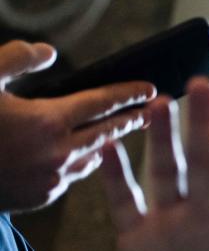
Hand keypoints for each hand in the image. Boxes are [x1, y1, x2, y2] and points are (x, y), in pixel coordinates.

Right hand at [0, 40, 154, 212]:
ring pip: (91, 158)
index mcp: (47, 120)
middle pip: (106, 132)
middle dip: (130, 120)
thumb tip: (49, 52)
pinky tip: (82, 158)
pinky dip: (80, 164)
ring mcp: (50, 179)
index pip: (101, 102)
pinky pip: (70, 178)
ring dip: (107, 144)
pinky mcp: (40, 198)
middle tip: (150, 111)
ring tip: (119, 133)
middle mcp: (56, 152)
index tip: (151, 88)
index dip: (128, 93)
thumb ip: (16, 58)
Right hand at [101, 78, 208, 250]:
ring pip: (165, 171)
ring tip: (158, 103)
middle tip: (203, 85)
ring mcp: (168, 221)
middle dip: (203, 127)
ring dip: (161, 139)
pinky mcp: (135, 236)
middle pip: (203, 164)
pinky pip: (124, 202)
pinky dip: (115, 177)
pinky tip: (107, 146)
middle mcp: (202, 215)